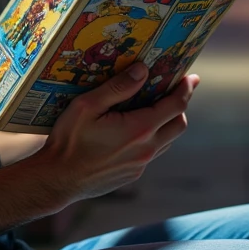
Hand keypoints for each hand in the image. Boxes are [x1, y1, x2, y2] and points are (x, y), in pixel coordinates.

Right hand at [33, 65, 198, 204]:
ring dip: (168, 123)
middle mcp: (146, 149)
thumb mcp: (87, 106)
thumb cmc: (68, 141)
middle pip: (179, 124)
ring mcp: (140, 165)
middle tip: (175, 90)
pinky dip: (153, 138)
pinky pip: (152, 153)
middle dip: (181, 105)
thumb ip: (117, 87)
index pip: (176, 106)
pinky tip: (136, 130)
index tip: (191, 78)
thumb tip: (142, 70)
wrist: (57, 179)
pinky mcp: (132, 174)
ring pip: (167, 141)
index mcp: (139, 129)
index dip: (185, 89)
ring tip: (156, 108)